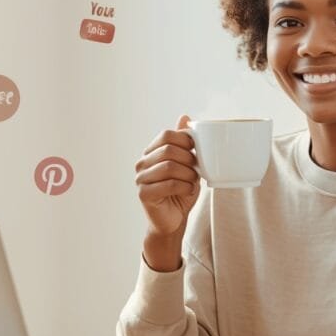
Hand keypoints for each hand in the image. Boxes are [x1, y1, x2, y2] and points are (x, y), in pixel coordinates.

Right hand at [134, 115, 201, 239]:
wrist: (174, 219)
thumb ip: (183, 142)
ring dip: (188, 174)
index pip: (166, 135)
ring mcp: (140, 178)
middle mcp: (142, 163)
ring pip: (170, 167)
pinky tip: (187, 191)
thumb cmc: (180, 191)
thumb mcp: (186, 164)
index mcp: (151, 152)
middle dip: (188, 159)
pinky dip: (185, 187)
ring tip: (192, 182)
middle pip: (168, 150)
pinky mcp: (144, 194)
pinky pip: (170, 184)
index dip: (185, 141)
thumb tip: (184, 116)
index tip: (195, 152)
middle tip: (196, 170)